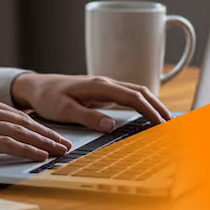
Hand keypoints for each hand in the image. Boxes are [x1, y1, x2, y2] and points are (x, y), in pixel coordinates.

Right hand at [0, 94, 72, 161]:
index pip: (17, 113)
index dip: (38, 126)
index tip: (53, 135)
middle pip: (24, 121)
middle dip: (47, 134)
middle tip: (65, 144)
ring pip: (19, 131)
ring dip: (43, 143)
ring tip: (58, 152)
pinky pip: (5, 144)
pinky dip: (25, 149)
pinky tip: (37, 155)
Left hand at [11, 73, 172, 131]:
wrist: (35, 87)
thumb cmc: (47, 97)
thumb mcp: (63, 110)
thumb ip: (86, 116)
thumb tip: (110, 124)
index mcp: (99, 86)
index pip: (133, 97)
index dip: (151, 111)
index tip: (163, 125)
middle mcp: (105, 83)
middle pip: (141, 92)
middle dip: (159, 107)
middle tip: (174, 125)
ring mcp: (105, 87)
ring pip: (137, 93)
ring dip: (153, 105)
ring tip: (166, 122)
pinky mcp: (102, 93)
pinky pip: (128, 97)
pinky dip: (142, 105)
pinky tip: (147, 116)